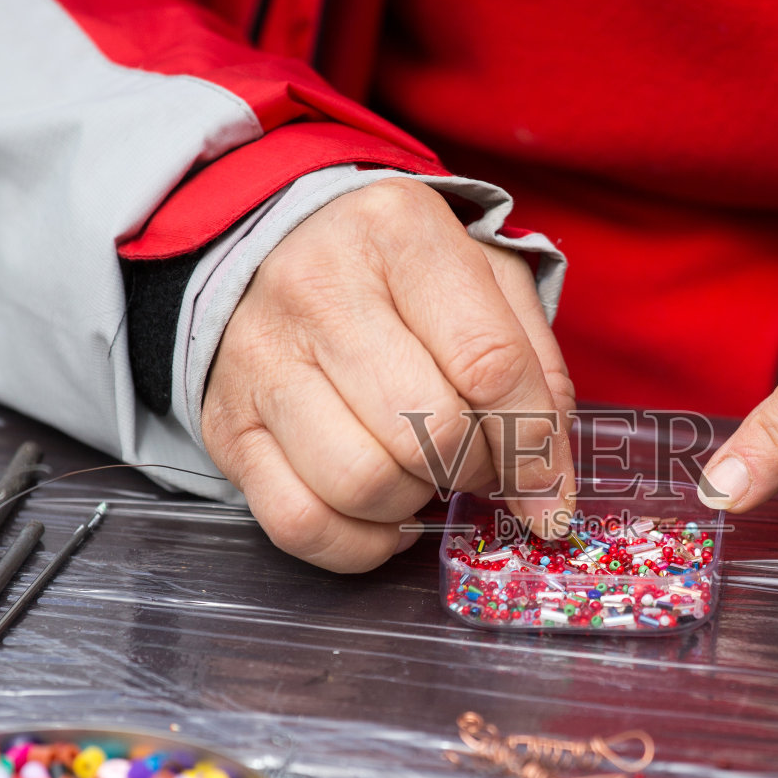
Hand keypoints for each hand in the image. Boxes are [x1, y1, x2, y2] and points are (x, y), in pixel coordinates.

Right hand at [203, 178, 576, 571]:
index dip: (534, 445)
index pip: (490, 363)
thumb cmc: (396, 272)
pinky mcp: (227, 427)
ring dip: (416, 504)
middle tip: (480, 466)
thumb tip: (549, 489)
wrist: (271, 249)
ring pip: (364, 482)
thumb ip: (535, 369)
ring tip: (426, 477)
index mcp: (400, 233)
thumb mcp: (483, 277)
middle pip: (430, 429)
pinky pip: (300, 523)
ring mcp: (262, 361)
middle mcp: (320, 290)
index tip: (550, 491)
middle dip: (477, 471)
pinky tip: (383, 516)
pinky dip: (358, 543)